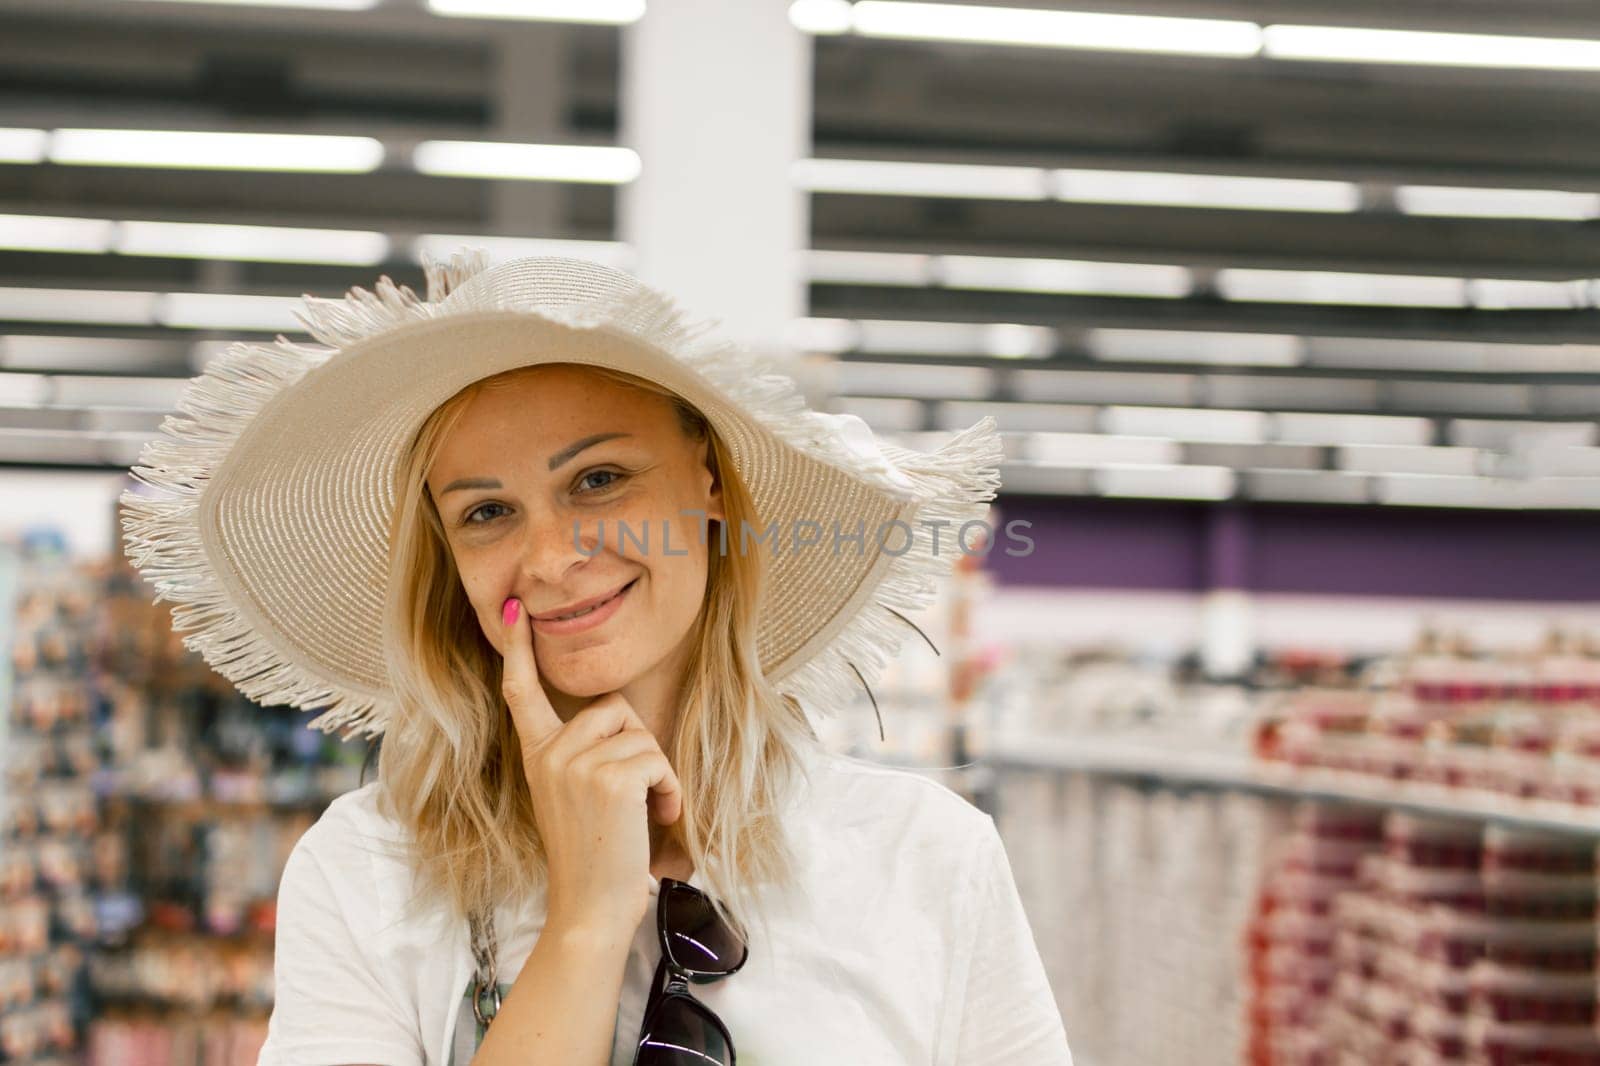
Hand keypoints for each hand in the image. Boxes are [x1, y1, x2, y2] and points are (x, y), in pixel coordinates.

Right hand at [497, 596, 683, 936]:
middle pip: (614, 708)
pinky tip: (660, 818)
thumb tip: (614, 715)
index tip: (516, 611)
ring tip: (647, 812)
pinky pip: (658, 760)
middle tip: (638, 792)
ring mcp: (575, 763)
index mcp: (537, 754)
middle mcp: (549, 753)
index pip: (521, 692)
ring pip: (641, 734)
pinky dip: (671, 790)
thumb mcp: (573, 796)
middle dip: (640, 745)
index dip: (518, 650)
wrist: (591, 908)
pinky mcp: (608, 777)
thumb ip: (580, 754)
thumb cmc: (595, 856)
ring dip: (659, 773)